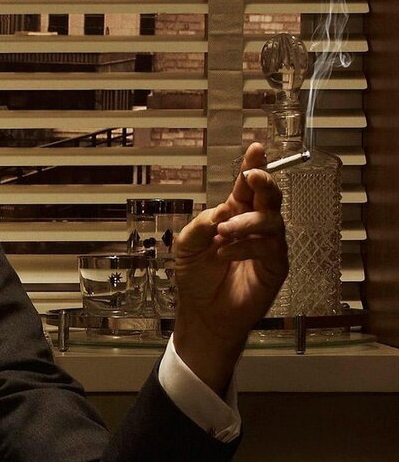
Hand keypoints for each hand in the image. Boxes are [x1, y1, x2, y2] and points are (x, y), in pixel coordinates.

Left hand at [171, 142, 287, 392]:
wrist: (204, 312)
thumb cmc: (197, 278)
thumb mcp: (186, 247)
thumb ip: (198, 226)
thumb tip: (220, 211)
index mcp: (233, 216)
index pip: (246, 187)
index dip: (253, 167)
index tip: (256, 148)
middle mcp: (254, 227)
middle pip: (268, 197)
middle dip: (263, 183)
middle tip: (252, 178)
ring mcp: (268, 246)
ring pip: (271, 220)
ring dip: (245, 222)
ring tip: (222, 233)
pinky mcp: (275, 266)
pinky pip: (269, 248)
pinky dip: (245, 247)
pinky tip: (225, 253)